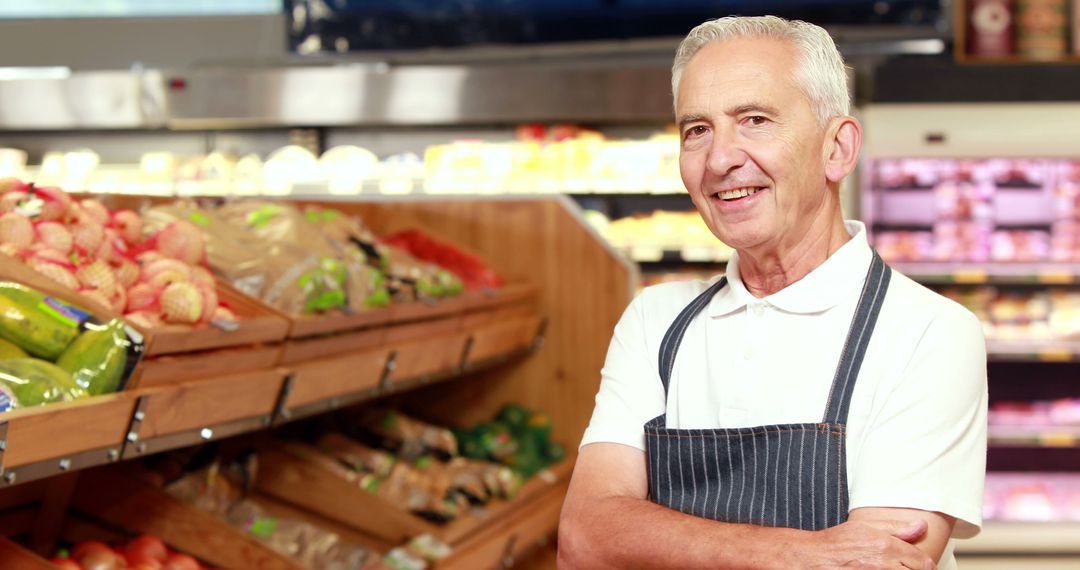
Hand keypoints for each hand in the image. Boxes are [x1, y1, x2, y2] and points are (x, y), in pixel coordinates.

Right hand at [795, 519, 934, 569]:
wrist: (815, 559)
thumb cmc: (838, 542)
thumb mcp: (866, 527)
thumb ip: (897, 529)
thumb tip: (922, 525)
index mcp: (887, 546)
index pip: (924, 562)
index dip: (924, 564)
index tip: (918, 564)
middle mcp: (884, 565)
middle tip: (906, 566)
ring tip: (892, 568)